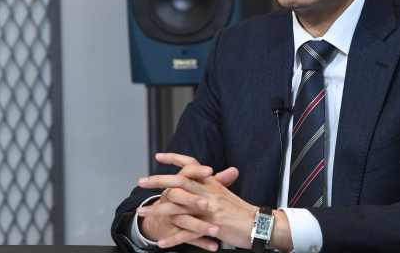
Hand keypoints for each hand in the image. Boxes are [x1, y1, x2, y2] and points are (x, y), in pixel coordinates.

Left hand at [138, 153, 292, 251]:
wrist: (258, 224)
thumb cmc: (243, 211)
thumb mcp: (227, 193)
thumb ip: (215, 184)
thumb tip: (207, 176)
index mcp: (211, 183)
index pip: (191, 164)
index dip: (175, 158)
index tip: (159, 156)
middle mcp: (208, 192)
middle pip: (179, 181)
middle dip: (157, 181)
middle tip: (141, 181)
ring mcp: (208, 209)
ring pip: (178, 207)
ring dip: (157, 210)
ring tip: (141, 213)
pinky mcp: (210, 226)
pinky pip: (187, 232)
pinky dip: (173, 238)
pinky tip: (161, 242)